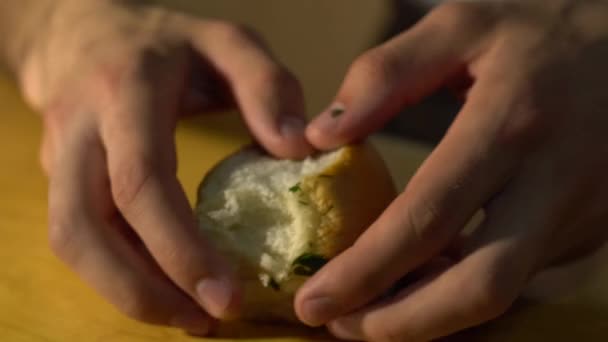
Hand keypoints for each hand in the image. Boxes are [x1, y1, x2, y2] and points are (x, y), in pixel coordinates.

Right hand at [17, 0, 311, 333]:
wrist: (86, 32)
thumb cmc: (169, 42)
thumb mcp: (227, 42)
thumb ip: (267, 85)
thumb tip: (299, 148)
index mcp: (125, 91)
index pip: (140, 181)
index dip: (178, 247)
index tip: (227, 296)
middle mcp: (78, 129)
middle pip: (85, 228)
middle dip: (143, 291)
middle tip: (207, 322)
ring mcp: (57, 156)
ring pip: (71, 243)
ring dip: (126, 292)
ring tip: (189, 317)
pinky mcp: (56, 177)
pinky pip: (79, 237)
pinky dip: (119, 272)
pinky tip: (165, 287)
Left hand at [297, 0, 607, 339]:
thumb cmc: (544, 31)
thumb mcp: (461, 25)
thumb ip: (386, 74)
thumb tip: (322, 137)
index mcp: (510, 126)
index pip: (426, 219)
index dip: (365, 272)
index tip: (314, 301)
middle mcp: (552, 184)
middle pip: (477, 289)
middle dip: (399, 324)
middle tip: (338, 327)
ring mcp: (580, 216)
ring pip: (500, 293)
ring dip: (428, 314)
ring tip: (368, 307)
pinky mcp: (589, 231)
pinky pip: (519, 279)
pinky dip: (462, 290)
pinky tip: (422, 277)